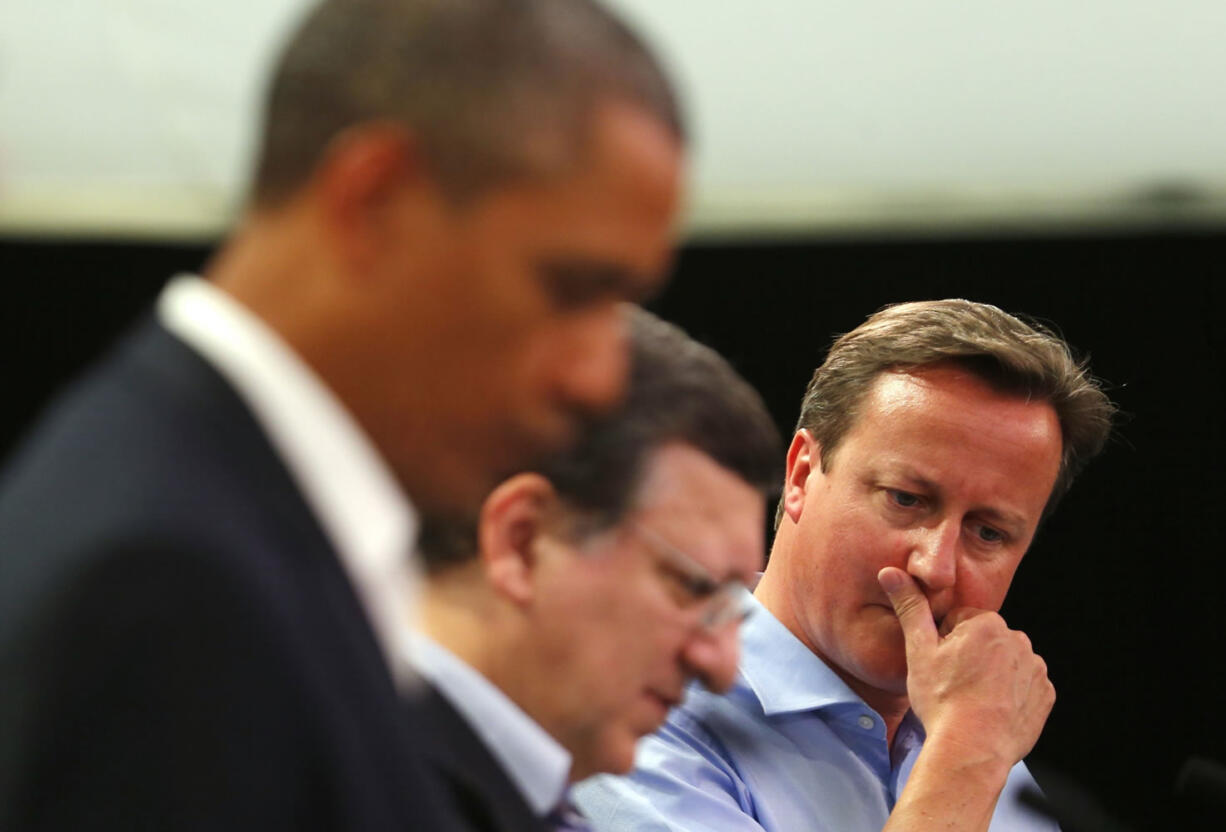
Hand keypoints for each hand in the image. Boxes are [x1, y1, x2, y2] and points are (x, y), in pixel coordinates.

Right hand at [877, 566, 1054, 766]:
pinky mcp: (1044, 696)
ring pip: (1005, 663)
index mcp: (987, 624)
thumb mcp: (918, 650)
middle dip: (970, 656)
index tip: (939, 666)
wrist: (972, 749)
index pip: (960, 622)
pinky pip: (1024, 686)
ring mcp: (1035, 670)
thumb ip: (909, 606)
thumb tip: (891, 571)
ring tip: (971, 699)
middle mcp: (1018, 641)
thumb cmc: (942, 700)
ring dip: (991, 675)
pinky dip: (1010, 695)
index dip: (944, 644)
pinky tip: (991, 710)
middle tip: (952, 684)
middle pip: (985, 641)